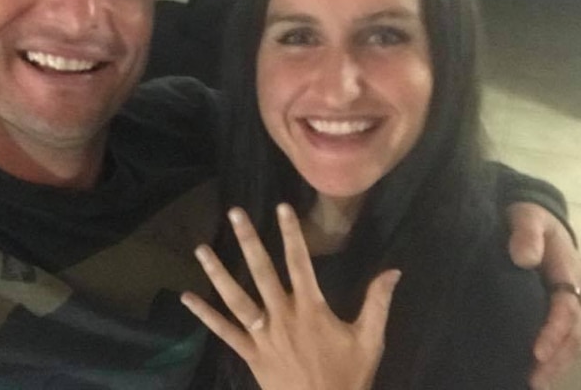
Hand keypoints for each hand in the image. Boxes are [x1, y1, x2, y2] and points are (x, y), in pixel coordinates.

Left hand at [180, 203, 400, 389]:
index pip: (300, 263)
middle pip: (262, 271)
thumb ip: (378, 303)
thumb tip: (394, 270)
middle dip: (249, 240)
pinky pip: (224, 332)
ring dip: (217, 272)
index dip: (291, 234)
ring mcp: (263, 335)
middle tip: (235, 212)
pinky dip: (205, 315)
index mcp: (311, 309)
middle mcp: (282, 316)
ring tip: (201, 248)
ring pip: (236, 298)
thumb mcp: (370, 340)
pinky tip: (187, 298)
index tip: (282, 208)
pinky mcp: (250, 354)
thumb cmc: (348, 377)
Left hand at [506, 202, 580, 388]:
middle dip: (555, 360)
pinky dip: (552, 360)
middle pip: (572, 335)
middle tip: (532, 380)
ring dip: (555, 366)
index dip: (553, 332)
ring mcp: (570, 306)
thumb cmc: (528, 218)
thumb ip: (526, 234)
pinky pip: (562, 341)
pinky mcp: (558, 312)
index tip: (536, 352)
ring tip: (533, 384)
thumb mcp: (526, 217)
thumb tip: (523, 258)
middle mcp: (576, 294)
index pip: (566, 309)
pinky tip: (535, 375)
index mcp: (570, 274)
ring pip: (570, 343)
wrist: (533, 218)